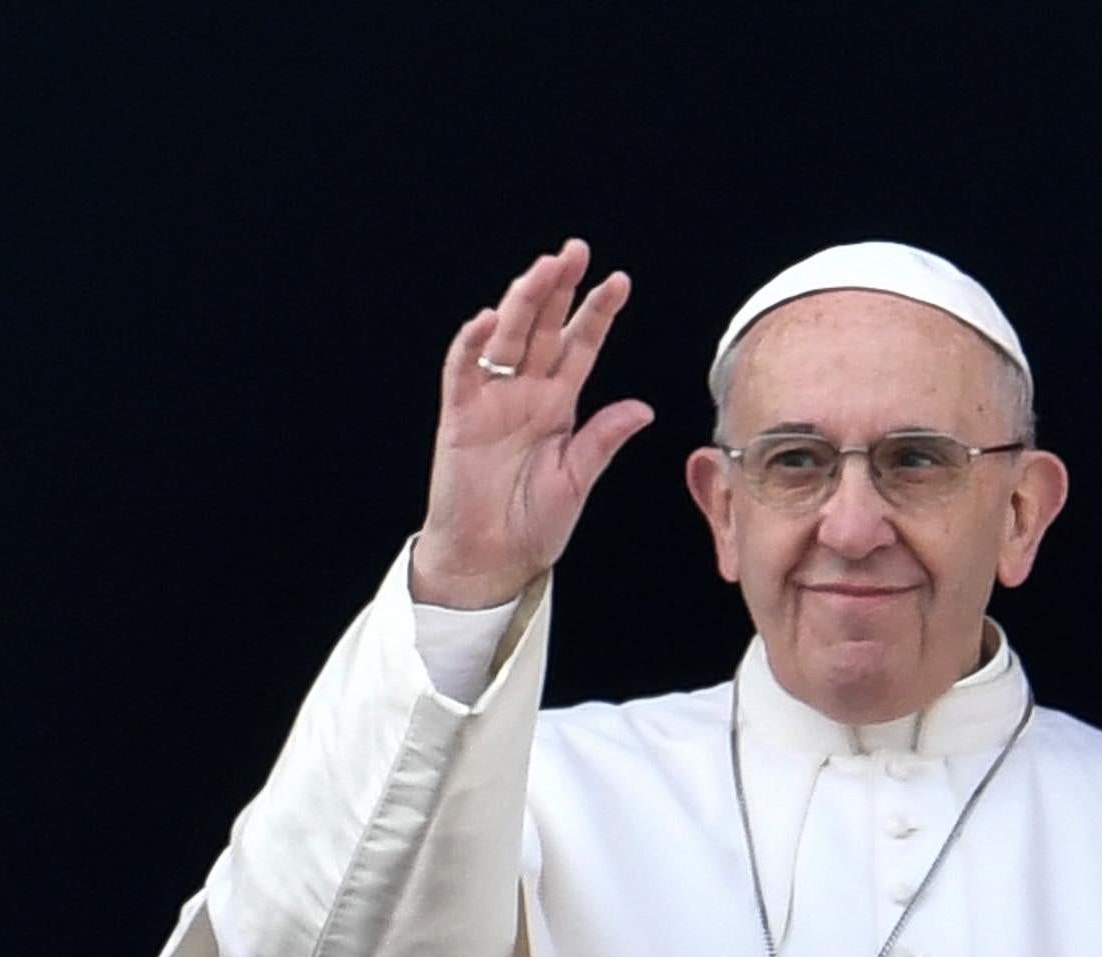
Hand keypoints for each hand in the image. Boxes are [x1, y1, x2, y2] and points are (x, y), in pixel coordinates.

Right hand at [412, 238, 653, 607]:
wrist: (492, 560)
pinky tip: (487, 319)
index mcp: (558, 405)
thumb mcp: (577, 480)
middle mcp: (525, 394)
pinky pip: (462, 372)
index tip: (619, 281)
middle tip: (576, 251)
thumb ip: (603, 440)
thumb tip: (642, 408)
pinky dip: (471, 344)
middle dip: (558, 288)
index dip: (597, 313)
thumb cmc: (532, 525)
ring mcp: (491, 401)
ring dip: (521, 302)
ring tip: (542, 270)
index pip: (580, 347)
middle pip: (542, 328)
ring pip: (505, 338)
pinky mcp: (459, 417)